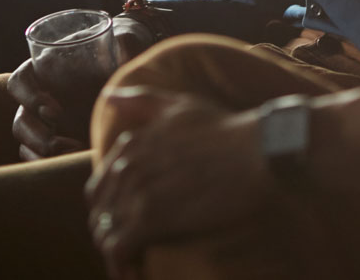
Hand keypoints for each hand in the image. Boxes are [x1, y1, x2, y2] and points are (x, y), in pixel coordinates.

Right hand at [9, 16, 155, 160]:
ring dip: (41, 151)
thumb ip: (125, 44)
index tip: (55, 110)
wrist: (129, 62)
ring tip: (71, 152)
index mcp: (45, 66)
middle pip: (21, 118)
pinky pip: (35, 154)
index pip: (19, 81)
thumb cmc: (121, 46)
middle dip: (36, 134)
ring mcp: (45, 118)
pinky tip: (66, 162)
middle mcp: (40, 93)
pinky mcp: (56, 135)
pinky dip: (45, 162)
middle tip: (58, 142)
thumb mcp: (123, 41)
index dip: (30, 97)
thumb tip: (126, 50)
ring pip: (26, 140)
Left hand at [86, 91, 273, 275]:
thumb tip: (108, 97)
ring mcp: (136, 193)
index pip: (101, 185)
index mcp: (131, 144)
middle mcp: (127, 166)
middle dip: (111, 231)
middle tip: (132, 248)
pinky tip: (135, 273)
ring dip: (116, 253)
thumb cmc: (227, 132)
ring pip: (105, 233)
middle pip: (100, 211)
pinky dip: (120, 265)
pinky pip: (117, 250)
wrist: (259, 154)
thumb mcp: (182, 106)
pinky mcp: (149, 221)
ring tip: (134, 265)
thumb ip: (143, 101)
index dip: (111, 208)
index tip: (129, 222)